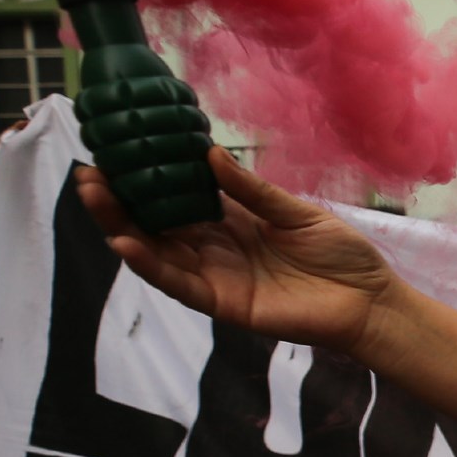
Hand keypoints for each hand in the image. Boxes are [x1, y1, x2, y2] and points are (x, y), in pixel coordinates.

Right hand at [76, 148, 404, 360]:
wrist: (369, 300)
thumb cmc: (340, 255)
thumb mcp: (294, 211)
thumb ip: (250, 190)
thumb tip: (209, 155)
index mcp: (231, 222)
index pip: (177, 198)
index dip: (146, 179)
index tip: (115, 153)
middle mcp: (215, 249)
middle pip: (156, 224)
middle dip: (119, 201)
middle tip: (87, 174)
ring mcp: (216, 277)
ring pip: (157, 252)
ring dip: (122, 227)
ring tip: (93, 197)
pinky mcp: (224, 303)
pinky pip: (181, 284)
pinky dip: (152, 265)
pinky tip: (127, 243)